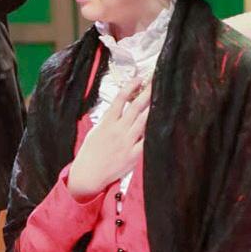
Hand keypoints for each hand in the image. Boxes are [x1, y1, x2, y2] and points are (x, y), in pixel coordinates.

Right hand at [67, 81, 150, 200]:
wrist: (88, 173)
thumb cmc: (90, 152)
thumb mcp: (95, 131)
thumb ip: (107, 119)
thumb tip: (118, 108)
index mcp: (107, 122)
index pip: (120, 99)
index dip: (130, 86)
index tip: (139, 78)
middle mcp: (118, 130)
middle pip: (135, 107)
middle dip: (147, 92)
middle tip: (156, 81)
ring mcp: (126, 142)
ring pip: (143, 121)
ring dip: (153, 108)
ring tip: (162, 98)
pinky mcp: (132, 155)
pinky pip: (146, 142)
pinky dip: (153, 133)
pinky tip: (162, 124)